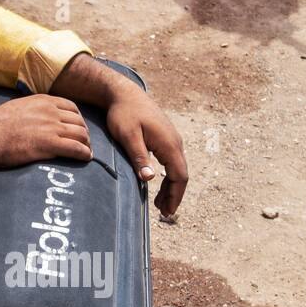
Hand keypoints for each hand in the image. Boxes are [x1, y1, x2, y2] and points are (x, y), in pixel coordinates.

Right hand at [0, 95, 92, 168]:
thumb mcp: (17, 106)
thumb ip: (32, 109)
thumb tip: (37, 117)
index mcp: (42, 101)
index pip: (71, 107)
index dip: (77, 119)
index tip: (77, 128)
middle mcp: (50, 112)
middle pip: (78, 121)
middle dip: (84, 132)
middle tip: (83, 142)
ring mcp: (51, 127)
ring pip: (80, 134)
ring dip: (86, 144)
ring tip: (85, 151)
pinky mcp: (50, 144)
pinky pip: (76, 148)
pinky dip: (84, 154)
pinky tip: (85, 158)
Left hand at [103, 88, 187, 219]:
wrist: (124, 93)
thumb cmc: (124, 113)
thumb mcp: (128, 136)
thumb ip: (140, 157)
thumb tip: (150, 179)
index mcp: (169, 144)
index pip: (179, 176)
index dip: (175, 196)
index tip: (168, 212)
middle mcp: (175, 142)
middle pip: (181, 174)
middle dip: (174, 195)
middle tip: (164, 213)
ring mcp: (171, 139)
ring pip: (176, 168)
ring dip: (170, 186)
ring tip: (160, 203)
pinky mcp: (164, 137)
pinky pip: (171, 161)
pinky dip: (167, 175)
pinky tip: (156, 181)